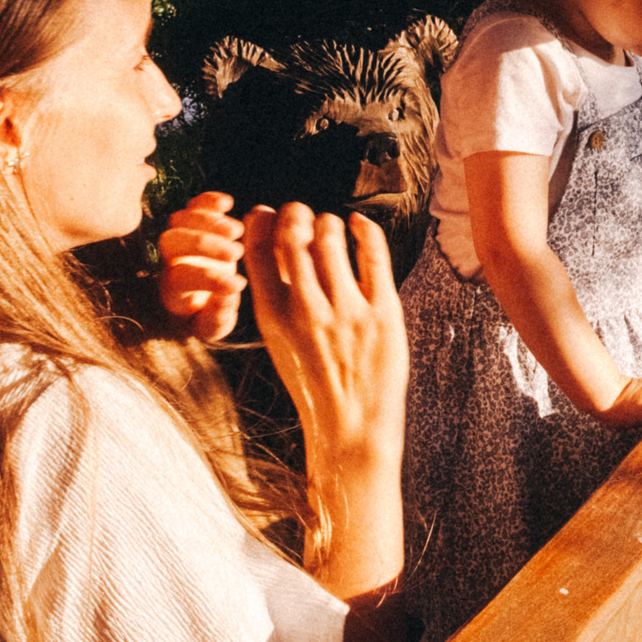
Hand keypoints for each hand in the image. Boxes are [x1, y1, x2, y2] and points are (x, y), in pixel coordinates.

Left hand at [158, 191, 246, 341]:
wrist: (206, 301)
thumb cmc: (209, 317)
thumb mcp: (214, 327)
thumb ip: (217, 319)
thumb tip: (226, 298)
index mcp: (172, 292)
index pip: (180, 280)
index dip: (208, 281)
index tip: (239, 285)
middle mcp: (170, 262)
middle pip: (171, 242)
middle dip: (203, 244)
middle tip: (236, 254)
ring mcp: (180, 239)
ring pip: (179, 220)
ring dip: (209, 221)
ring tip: (238, 232)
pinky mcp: (194, 222)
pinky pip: (194, 204)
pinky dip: (208, 200)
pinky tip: (229, 204)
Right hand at [242, 203, 409, 458]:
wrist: (352, 429)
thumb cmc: (315, 385)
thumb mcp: (279, 344)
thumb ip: (277, 298)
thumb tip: (274, 247)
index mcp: (273, 319)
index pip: (258, 252)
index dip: (260, 223)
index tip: (266, 213)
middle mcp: (307, 310)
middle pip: (294, 235)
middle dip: (295, 213)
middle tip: (301, 212)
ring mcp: (346, 311)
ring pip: (331, 237)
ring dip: (328, 222)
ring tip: (331, 226)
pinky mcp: (383, 313)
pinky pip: (373, 254)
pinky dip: (365, 230)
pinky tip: (360, 225)